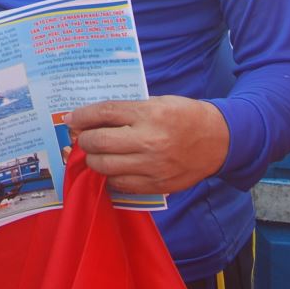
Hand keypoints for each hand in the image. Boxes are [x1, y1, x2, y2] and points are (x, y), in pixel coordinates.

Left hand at [66, 96, 229, 194]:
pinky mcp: (156, 185)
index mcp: (149, 114)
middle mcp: (149, 141)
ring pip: (105, 167)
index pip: (105, 113)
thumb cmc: (184, 116)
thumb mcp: (156, 103)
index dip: (83, 116)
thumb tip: (92, 119)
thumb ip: (126, 111)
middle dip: (84, 140)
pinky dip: (110, 177)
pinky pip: (120, 185)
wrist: (218, 140)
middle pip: (100, 142)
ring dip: (94, 160)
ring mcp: (153, 166)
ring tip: (96, 154)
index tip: (71, 118)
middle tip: (83, 138)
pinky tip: (112, 168)